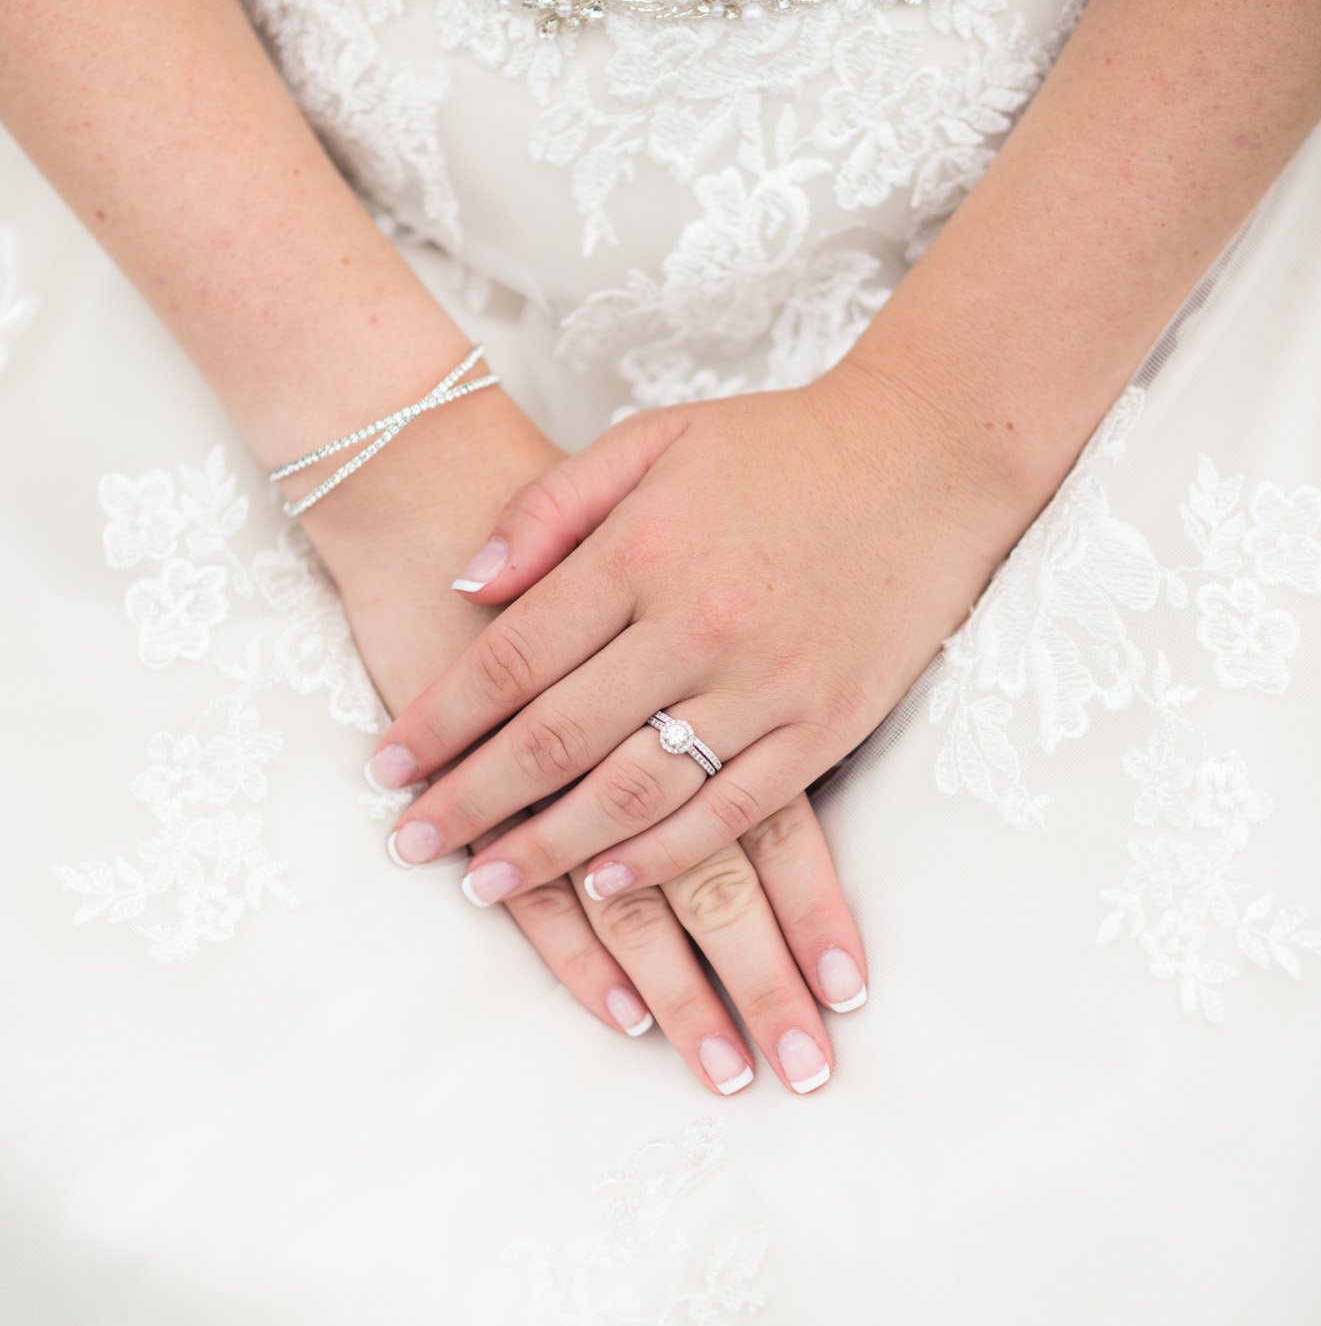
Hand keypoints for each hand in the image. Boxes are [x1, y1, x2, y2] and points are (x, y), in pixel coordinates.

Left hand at [306, 390, 865, 1097]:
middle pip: (556, 738)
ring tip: (486, 885)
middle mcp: (696, 623)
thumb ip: (551, 508)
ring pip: (635, 792)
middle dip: (471, 801)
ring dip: (551, 848)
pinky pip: (731, 811)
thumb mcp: (652, 440)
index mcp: (643, 549)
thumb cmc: (780, 446)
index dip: (441, 719)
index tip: (386, 768)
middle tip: (410, 845)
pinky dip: (663, 857)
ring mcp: (765, 682)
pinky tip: (607, 885)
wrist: (930, 454)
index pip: (513, 656)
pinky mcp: (826, 725)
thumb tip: (465, 585)